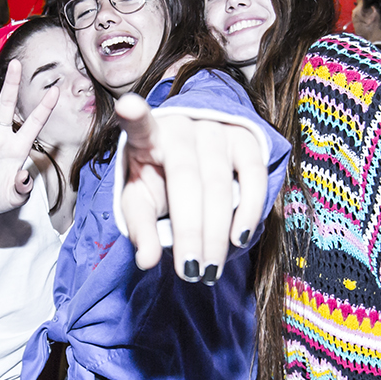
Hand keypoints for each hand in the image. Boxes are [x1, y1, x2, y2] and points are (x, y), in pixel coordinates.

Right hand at [0, 59, 57, 218]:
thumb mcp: (14, 199)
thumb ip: (21, 189)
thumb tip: (23, 176)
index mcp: (17, 148)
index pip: (33, 124)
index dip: (44, 108)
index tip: (56, 91)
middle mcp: (0, 138)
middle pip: (5, 105)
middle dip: (11, 84)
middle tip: (15, 63)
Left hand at [115, 94, 268, 281]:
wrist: (195, 156)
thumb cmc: (160, 180)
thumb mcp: (142, 202)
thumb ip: (140, 228)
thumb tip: (146, 261)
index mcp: (148, 136)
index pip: (139, 125)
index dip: (134, 116)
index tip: (127, 107)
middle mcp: (183, 126)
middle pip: (186, 179)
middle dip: (190, 231)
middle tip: (191, 272)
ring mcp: (217, 128)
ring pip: (220, 183)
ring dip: (217, 231)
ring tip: (211, 269)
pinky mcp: (246, 137)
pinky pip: (253, 175)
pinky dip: (249, 210)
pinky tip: (239, 238)